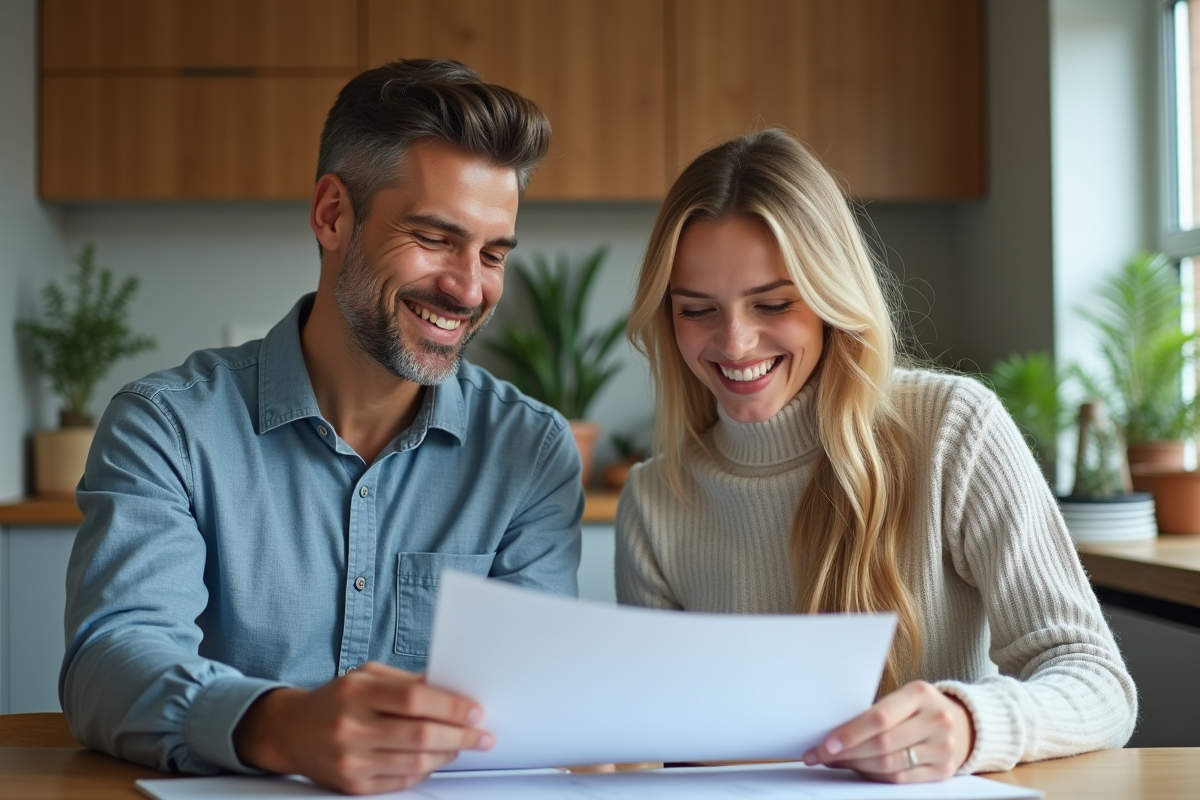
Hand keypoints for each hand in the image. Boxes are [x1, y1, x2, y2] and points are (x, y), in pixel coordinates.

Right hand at [233, 661, 492, 794]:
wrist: (291, 731)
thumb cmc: (337, 699)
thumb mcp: (367, 676)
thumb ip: (407, 682)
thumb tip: (451, 692)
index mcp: (356, 691)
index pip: (415, 699)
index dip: (451, 706)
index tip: (474, 710)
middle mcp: (351, 726)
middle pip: (419, 734)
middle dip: (459, 736)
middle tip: (481, 735)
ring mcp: (350, 759)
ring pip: (414, 762)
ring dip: (447, 755)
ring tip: (461, 746)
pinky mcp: (352, 785)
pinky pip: (401, 781)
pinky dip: (425, 770)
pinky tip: (435, 760)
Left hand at [801, 681, 974, 782]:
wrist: (962, 723)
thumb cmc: (919, 708)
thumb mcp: (902, 698)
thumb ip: (875, 712)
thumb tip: (832, 732)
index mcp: (920, 693)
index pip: (879, 718)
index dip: (850, 733)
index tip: (826, 744)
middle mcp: (936, 719)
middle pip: (882, 744)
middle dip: (847, 753)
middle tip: (821, 755)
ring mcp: (942, 747)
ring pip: (889, 765)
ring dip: (856, 766)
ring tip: (836, 761)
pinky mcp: (943, 770)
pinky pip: (900, 779)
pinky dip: (874, 777)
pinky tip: (859, 770)